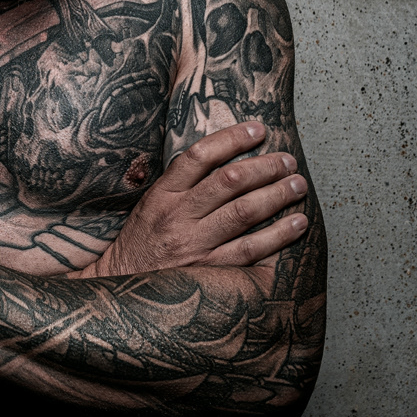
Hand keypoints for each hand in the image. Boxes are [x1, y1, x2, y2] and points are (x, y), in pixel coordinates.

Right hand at [71, 121, 308, 278]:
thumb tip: (226, 157)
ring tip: (298, 186)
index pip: (200, 156)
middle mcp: (177, 216)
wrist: (119, 286)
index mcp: (162, 194)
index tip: (258, 130)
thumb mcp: (152, 203)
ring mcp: (193, 245)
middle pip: (229, 182)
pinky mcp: (207, 271)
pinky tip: (297, 226)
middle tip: (288, 160)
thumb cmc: (142, 241)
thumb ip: (182, 182)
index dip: (232, 139)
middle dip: (265, 167)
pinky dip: (277, 237)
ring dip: (277, 197)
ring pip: (243, 213)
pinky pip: (249, 251)